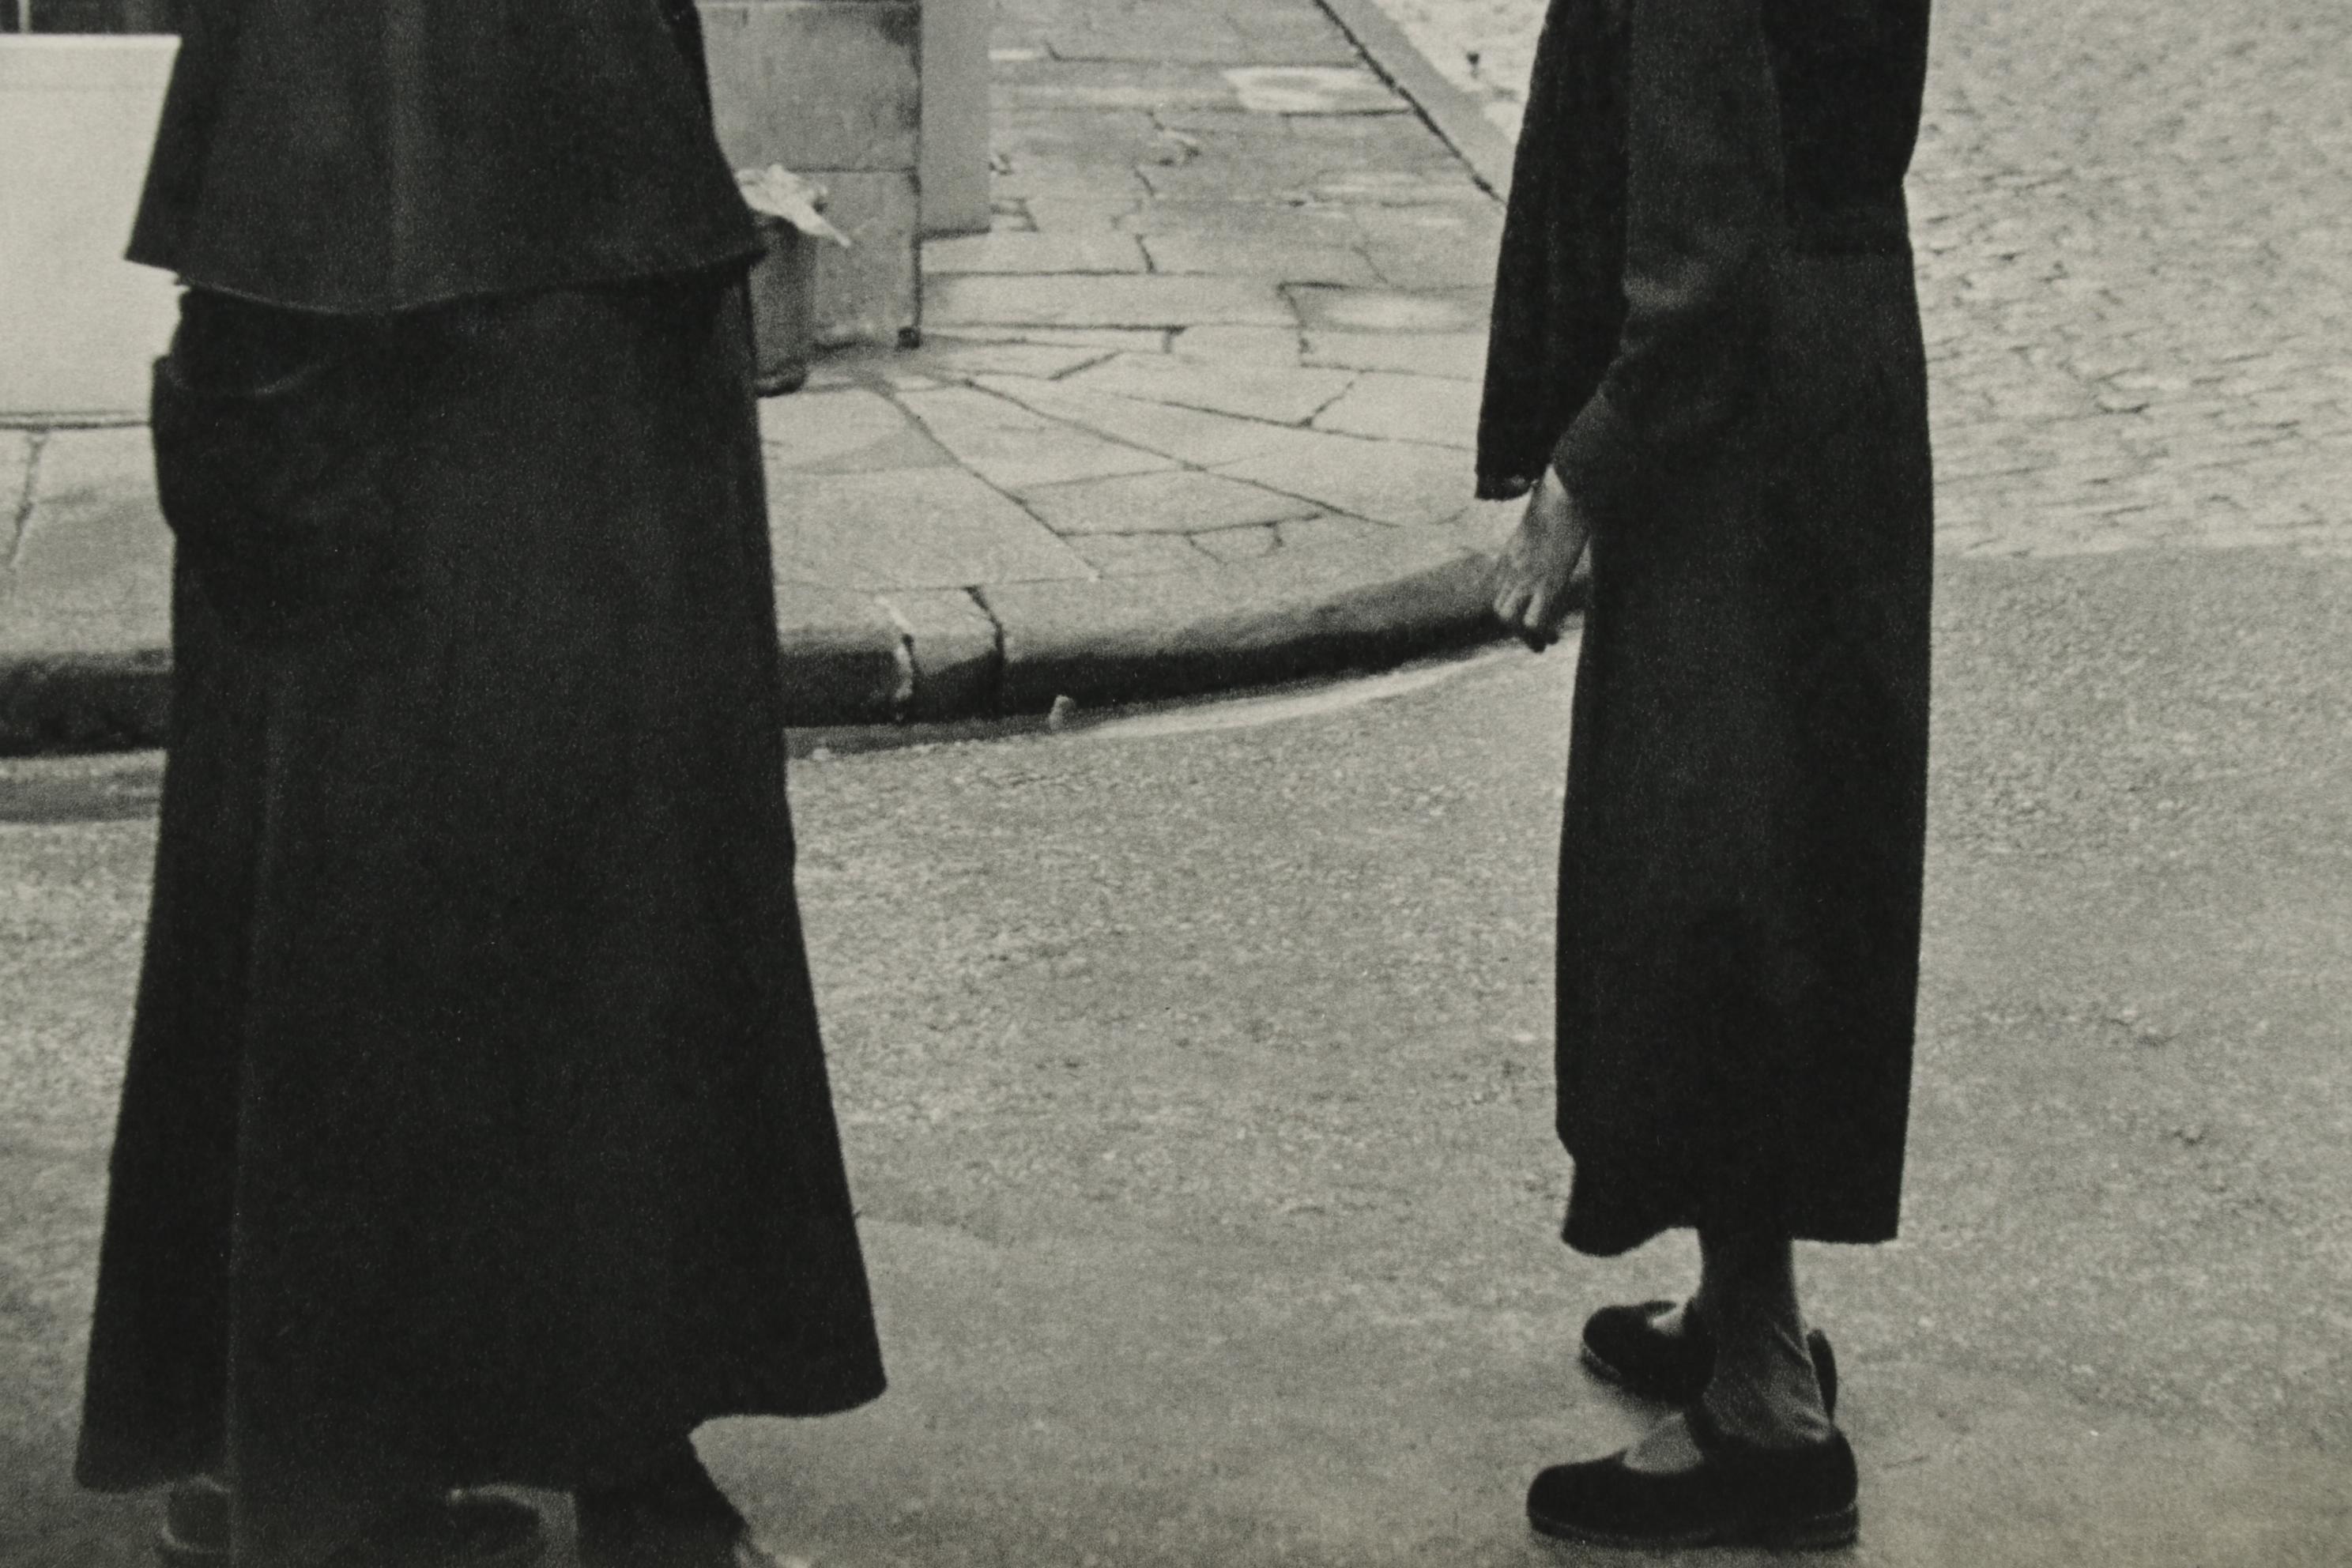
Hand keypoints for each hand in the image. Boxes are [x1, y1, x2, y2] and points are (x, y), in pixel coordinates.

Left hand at [1490, 469, 1589, 651]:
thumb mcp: (1544, 506)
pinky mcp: (1549, 581)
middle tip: (1535, 638)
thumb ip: (1541, 518)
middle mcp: (1512, 566)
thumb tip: (1548, 504)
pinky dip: (1542, 634)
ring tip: (1544, 643)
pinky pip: (1535, 621)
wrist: (1570, 483)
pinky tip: (1555, 637)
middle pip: (1498, 608)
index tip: (1528, 611)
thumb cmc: (1564, 487)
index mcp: (1511, 549)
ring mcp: (1527, 575)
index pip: (1496, 587)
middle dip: (1514, 628)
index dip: (1511, 604)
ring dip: (1526, 635)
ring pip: (1509, 620)